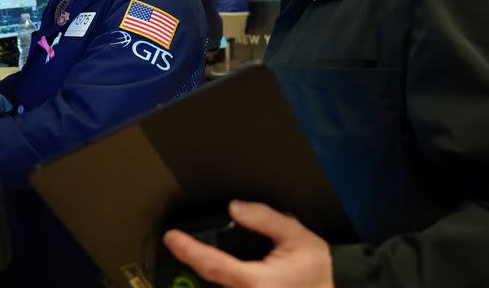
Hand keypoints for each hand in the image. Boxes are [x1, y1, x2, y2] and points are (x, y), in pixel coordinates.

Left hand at [163, 200, 332, 287]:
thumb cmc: (316, 271)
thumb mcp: (296, 236)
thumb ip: (265, 219)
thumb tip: (234, 208)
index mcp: (257, 281)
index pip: (213, 265)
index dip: (189, 250)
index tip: (172, 237)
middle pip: (210, 278)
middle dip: (194, 258)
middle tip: (178, 240)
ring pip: (218, 286)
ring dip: (207, 269)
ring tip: (195, 250)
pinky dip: (220, 276)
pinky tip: (216, 263)